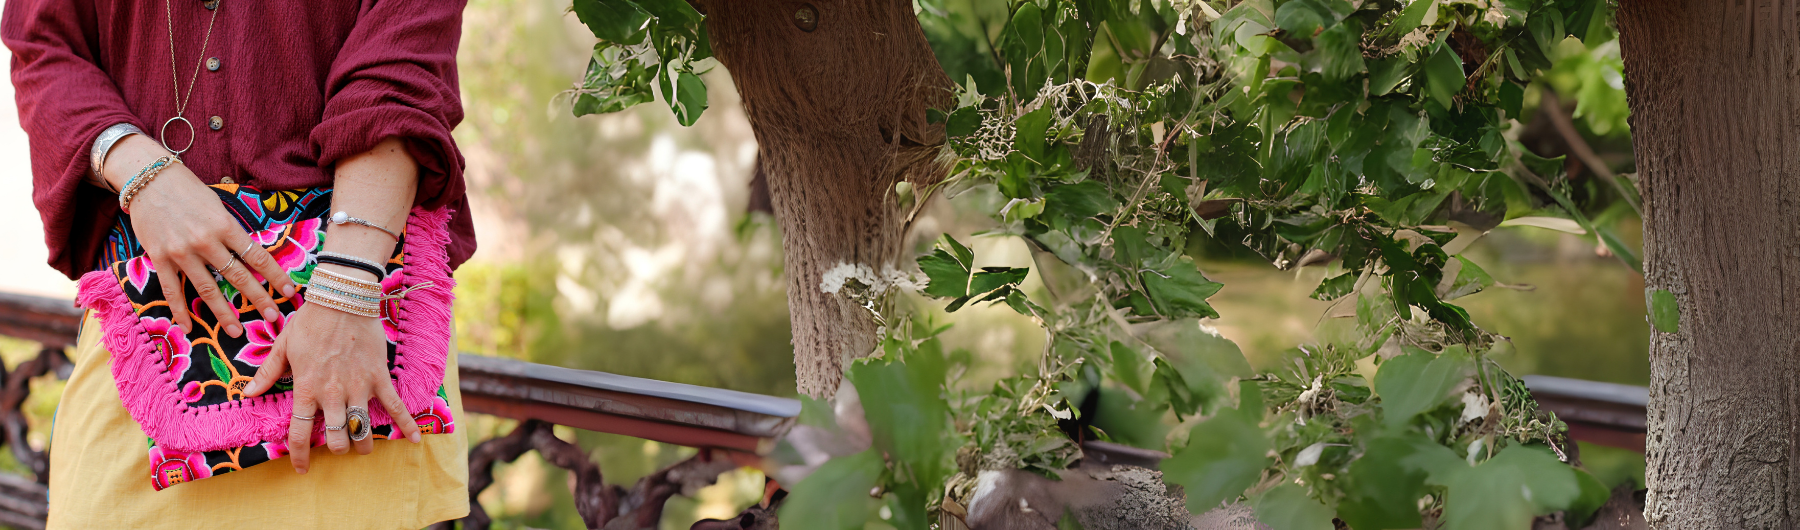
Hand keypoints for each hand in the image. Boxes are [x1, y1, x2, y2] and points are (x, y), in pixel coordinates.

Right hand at [104, 137, 296, 336]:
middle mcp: (205, 241)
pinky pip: (172, 290)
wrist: (147, 178)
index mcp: (225, 225)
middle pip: (237, 276)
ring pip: (207, 289)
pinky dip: (180, 310)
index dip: (275, 276)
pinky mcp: (159, 257)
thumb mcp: (218, 205)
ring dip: (223, 313)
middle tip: (274, 318)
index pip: (257, 256)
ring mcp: (181, 252)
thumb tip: (250, 255)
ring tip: (237, 332)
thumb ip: (231, 231)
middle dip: (258, 299)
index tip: (290, 292)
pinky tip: (189, 327)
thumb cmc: (187, 189)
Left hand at [243, 298, 421, 473]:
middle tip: (337, 446)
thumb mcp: (283, 346)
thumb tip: (248, 394)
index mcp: (307, 389)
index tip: (301, 468)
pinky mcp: (379, 378)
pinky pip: (395, 406)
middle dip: (337, 448)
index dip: (300, 455)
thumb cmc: (311, 322)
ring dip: (362, 444)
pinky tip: (415, 439)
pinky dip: (407, 423)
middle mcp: (333, 394)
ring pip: (362, 429)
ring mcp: (359, 388)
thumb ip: (267, 373)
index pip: (301, 432)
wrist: (343, 299)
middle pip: (337, 437)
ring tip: (361, 447)